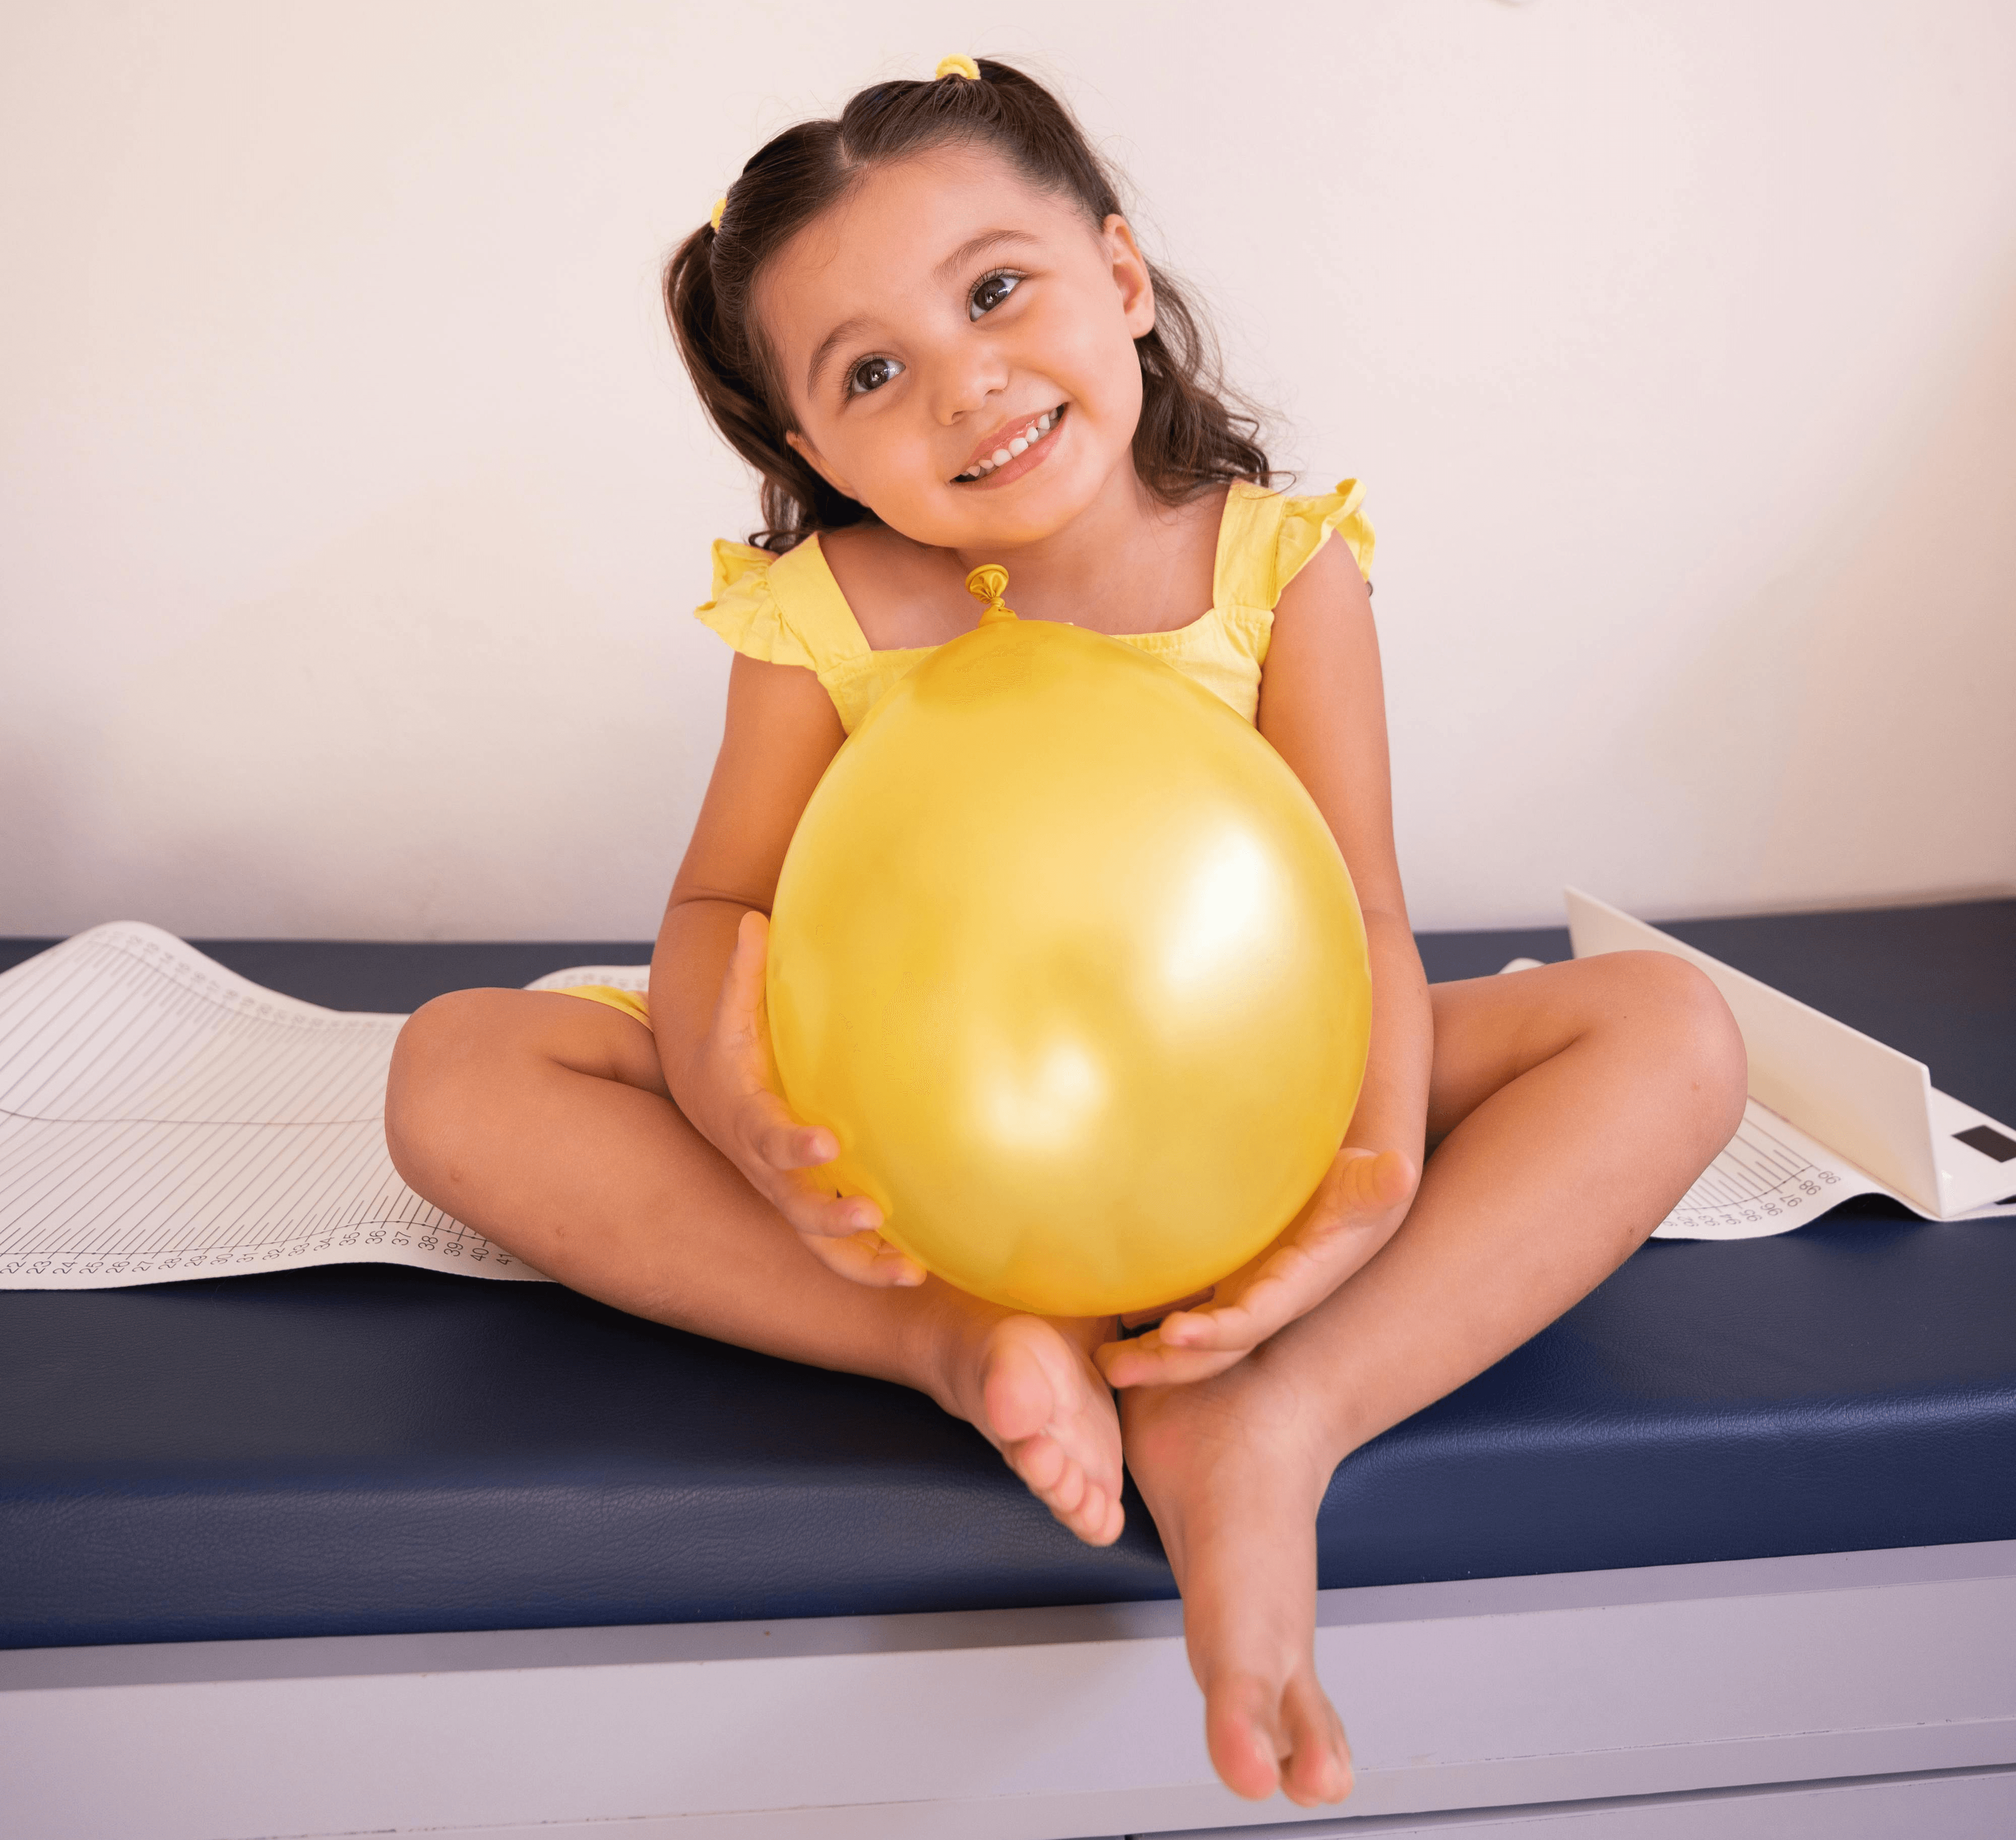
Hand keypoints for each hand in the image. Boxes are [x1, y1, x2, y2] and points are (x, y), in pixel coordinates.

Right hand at [690, 910, 924, 1288]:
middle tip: (871, 1214)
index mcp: (749, 1122)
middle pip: (794, 1205)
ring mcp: (788, 1198)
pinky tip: (920, 1272)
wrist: (710, 1104)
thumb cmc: (729, 1059)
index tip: (827, 1141)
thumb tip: (753, 918)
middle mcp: (767, 1171)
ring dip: (860, 1262)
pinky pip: (838, 1251)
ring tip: (908, 1270)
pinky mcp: (810, 1211)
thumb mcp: (730, 1019)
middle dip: (831, 1214)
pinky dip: (873, 1266)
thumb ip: (743, 975)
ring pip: (817, 1244)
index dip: (795, 1144)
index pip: (769, 1138)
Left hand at [1095, 1145, 1415, 1386]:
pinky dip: (1140, 1321)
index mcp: (1292, 1289)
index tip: (1174, 1332)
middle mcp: (1259, 1304)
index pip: (1252, 1320)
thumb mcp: (1366, 1183)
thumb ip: (1377, 1183)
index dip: (1216, 1333)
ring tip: (1101, 1362)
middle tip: (1112, 1369)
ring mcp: (1233, 1296)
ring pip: (1185, 1337)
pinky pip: (1173, 1310)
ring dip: (1145, 1354)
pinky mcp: (1213, 1281)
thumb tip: (1400, 1169)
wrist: (1340, 1196)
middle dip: (1165, 1363)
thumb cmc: (1354, 1186)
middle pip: (1210, 1348)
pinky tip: (1102, 1326)